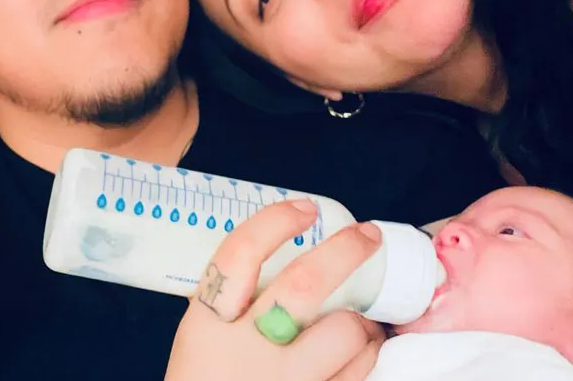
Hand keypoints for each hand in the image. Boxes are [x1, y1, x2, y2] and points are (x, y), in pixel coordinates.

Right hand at [164, 199, 386, 380]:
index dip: (276, 222)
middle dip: (345, 252)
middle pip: (303, 285)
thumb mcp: (204, 342)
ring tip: (367, 323)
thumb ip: (236, 306)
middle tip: (368, 237)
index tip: (308, 208)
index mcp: (208, 324)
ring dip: (366, 323)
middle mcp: (242, 351)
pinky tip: (363, 356)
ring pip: (343, 333)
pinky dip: (368, 359)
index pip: (239, 254)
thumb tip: (300, 261)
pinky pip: (358, 375)